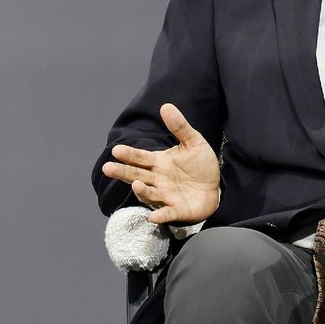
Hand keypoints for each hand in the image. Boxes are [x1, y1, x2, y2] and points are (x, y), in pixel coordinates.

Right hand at [101, 103, 220, 224]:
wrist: (217, 187)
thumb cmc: (200, 165)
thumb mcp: (193, 142)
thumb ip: (179, 127)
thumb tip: (166, 106)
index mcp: (159, 163)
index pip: (140, 157)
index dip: (129, 154)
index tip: (116, 150)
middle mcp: (158, 180)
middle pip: (137, 175)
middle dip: (123, 172)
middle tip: (108, 167)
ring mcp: (166, 196)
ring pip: (149, 194)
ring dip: (142, 191)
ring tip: (136, 184)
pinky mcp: (178, 210)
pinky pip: (167, 213)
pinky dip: (160, 215)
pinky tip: (153, 217)